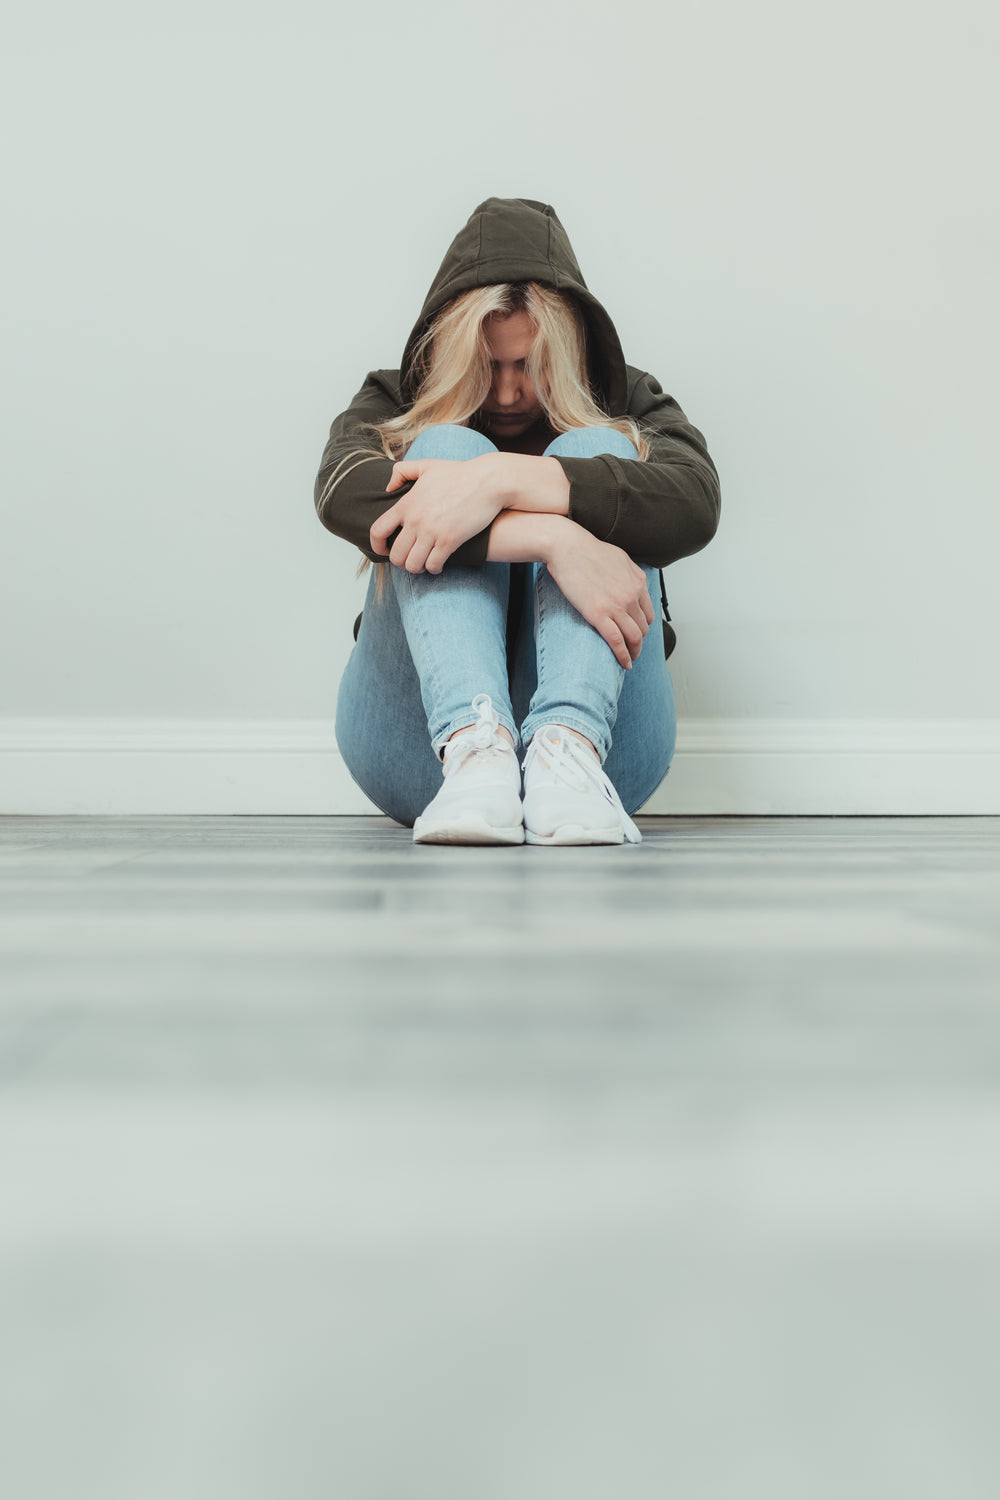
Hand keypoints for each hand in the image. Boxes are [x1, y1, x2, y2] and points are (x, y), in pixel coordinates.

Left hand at [369, 456, 503, 573]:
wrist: (488, 481)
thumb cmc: (460, 473)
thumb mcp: (427, 465)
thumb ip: (403, 471)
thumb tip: (388, 488)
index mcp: (406, 504)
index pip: (378, 531)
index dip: (376, 546)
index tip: (384, 550)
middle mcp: (415, 520)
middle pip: (396, 555)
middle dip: (401, 562)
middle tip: (410, 560)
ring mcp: (432, 532)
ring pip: (413, 565)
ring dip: (417, 567)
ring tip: (424, 563)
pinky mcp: (449, 541)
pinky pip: (433, 565)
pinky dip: (434, 568)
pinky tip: (438, 564)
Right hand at [545, 523, 654, 669]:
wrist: (567, 547)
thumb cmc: (586, 550)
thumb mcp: (619, 557)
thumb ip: (630, 573)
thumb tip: (634, 584)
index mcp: (638, 581)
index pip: (648, 613)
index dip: (643, 626)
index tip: (636, 633)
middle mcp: (632, 595)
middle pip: (643, 627)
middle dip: (639, 641)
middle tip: (631, 649)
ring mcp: (616, 606)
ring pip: (634, 637)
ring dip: (634, 652)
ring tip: (629, 660)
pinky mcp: (599, 615)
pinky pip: (617, 641)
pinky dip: (623, 656)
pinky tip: (624, 664)